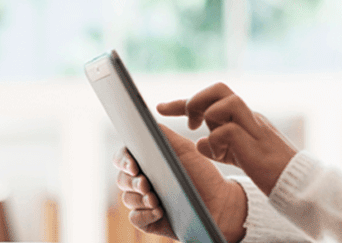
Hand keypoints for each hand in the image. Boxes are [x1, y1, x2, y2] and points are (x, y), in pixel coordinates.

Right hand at [113, 123, 247, 242]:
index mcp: (147, 162)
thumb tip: (145, 121)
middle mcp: (142, 181)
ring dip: (140, 199)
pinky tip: (159, 211)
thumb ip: (165, 135)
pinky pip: (136, 219)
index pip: (123, 157)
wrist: (219, 200)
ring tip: (156, 199)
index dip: (124, 160)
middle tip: (146, 184)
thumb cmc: (201, 172)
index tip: (134, 165)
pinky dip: (145, 215)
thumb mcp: (186, 149)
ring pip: (128, 199)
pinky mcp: (149, 220)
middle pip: (122, 179)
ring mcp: (144, 201)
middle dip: (133, 181)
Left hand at [159, 82, 297, 195]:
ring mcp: (253, 126)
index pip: (211, 99)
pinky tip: (217, 154)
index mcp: (240, 116)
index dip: (182, 102)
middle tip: (189, 123)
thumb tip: (199, 142)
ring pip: (228, 100)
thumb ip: (218, 145)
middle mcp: (247, 115)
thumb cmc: (265, 168)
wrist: (293, 179)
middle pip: (220, 88)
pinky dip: (216, 141)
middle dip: (196, 100)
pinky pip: (228, 130)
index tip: (159, 107)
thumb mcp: (235, 153)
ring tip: (206, 136)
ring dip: (209, 116)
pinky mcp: (255, 142)